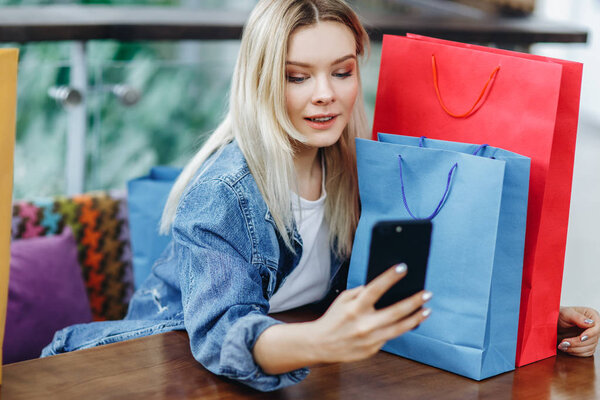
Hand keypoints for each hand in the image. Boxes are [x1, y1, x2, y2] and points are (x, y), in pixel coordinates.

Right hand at [308, 264, 431, 363]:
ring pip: (399, 328)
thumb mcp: (343, 299)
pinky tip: (409, 322)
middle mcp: (364, 324)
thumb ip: (362, 292)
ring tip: (426, 310)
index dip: (390, 277)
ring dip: (415, 318)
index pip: (376, 289)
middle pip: (396, 311)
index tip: (403, 268)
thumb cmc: (333, 318)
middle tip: (427, 293)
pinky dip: (399, 328)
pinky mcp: (372, 350)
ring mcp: (370, 339)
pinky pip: (390, 337)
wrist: (321, 344)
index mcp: (355, 308)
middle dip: (414, 301)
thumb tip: (382, 286)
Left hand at [557, 306, 599, 356]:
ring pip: (589, 348)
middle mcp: (594, 327)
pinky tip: (566, 348)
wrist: (552, 323)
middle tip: (564, 342)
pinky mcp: (587, 345)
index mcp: (592, 316)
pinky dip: (576, 352)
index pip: (597, 328)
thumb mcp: (566, 313)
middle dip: (577, 343)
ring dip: (575, 349)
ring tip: (562, 345)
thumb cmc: (559, 315)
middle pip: (593, 340)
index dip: (590, 334)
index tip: (581, 338)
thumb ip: (578, 317)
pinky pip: (586, 353)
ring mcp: (592, 337)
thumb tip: (591, 323)